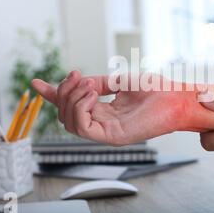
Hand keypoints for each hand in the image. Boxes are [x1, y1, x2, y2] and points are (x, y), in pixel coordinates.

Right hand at [31, 71, 213, 145]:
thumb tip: (78, 80)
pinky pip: (84, 128)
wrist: (177, 96)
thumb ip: (98, 83)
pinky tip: (90, 94)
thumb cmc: (156, 90)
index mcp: (104, 110)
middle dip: (64, 93)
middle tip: (77, 76)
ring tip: (86, 84)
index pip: (72, 106)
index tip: (36, 83)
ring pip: (70, 123)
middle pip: (66, 114)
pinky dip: (80, 109)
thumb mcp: (121, 81)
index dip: (53, 95)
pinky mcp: (113, 137)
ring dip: (72, 100)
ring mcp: (107, 132)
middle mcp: (103, 123)